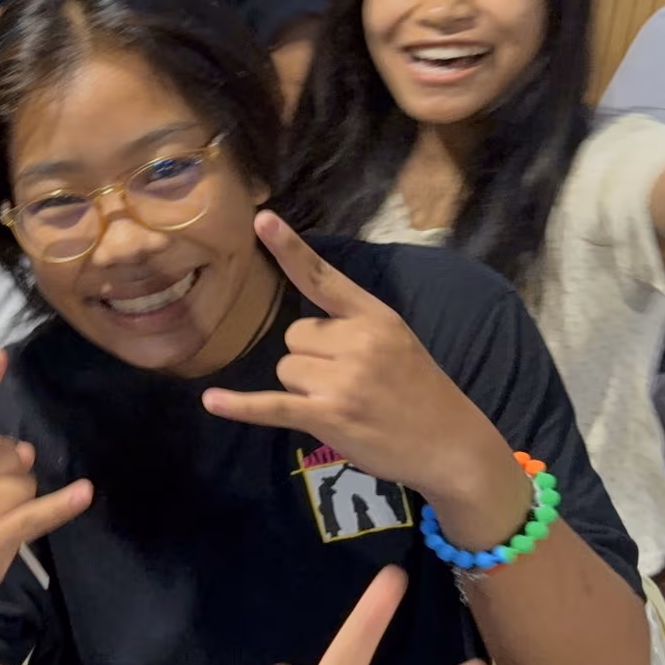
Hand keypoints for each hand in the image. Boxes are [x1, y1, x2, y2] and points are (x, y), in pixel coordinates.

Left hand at [201, 213, 511, 500]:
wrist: (453, 445)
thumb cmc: (419, 391)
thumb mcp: (397, 340)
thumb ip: (354, 325)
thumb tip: (302, 331)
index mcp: (375, 316)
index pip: (323, 277)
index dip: (290, 249)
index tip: (261, 220)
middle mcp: (358, 341)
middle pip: (294, 336)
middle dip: (310, 358)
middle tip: (349, 382)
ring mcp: (343, 380)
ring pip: (285, 369)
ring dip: (303, 389)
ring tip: (345, 403)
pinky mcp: (328, 416)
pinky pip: (271, 405)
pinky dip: (240, 406)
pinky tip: (212, 401)